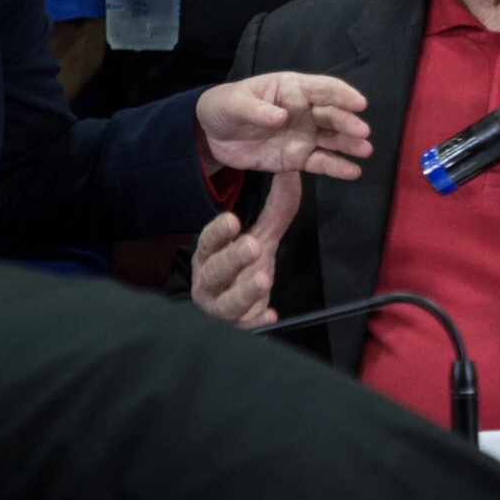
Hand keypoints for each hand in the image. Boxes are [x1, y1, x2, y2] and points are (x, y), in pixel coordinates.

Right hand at [190, 168, 302, 326]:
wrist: (231, 306)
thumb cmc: (242, 266)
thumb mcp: (261, 235)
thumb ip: (276, 209)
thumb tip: (291, 173)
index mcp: (208, 255)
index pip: (208, 241)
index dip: (218, 232)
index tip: (233, 220)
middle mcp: (208, 281)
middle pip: (214, 271)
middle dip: (231, 259)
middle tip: (252, 246)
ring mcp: (220, 306)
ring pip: (226, 303)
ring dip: (244, 291)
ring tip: (263, 279)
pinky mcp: (236, 326)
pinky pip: (243, 327)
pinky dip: (256, 321)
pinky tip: (270, 314)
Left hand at [194, 72, 372, 178]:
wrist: (212, 136)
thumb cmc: (225, 107)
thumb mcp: (234, 103)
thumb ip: (256, 110)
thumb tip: (280, 117)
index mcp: (292, 89)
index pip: (322, 88)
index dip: (342, 94)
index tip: (359, 103)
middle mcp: (305, 111)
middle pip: (332, 114)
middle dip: (348, 122)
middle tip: (362, 132)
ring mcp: (304, 135)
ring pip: (332, 139)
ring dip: (350, 144)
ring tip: (364, 150)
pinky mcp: (298, 158)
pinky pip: (321, 162)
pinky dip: (337, 167)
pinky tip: (353, 172)